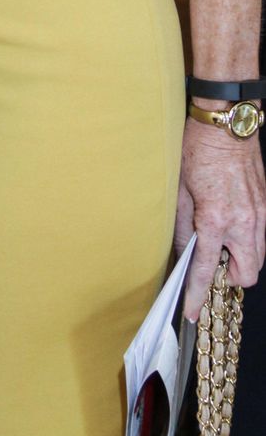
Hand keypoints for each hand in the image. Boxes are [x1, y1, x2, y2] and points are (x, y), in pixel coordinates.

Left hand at [175, 119, 265, 318]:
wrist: (226, 124)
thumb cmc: (197, 151)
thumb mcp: (178, 190)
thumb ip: (181, 226)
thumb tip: (182, 252)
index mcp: (215, 220)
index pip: (206, 270)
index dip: (196, 294)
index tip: (191, 311)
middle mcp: (243, 223)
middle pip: (246, 275)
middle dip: (229, 277)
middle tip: (210, 262)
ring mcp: (258, 215)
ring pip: (258, 258)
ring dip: (240, 259)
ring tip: (219, 241)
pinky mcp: (265, 205)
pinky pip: (260, 237)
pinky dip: (247, 241)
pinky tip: (230, 225)